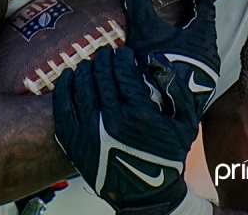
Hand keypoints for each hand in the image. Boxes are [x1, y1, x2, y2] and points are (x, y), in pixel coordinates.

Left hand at [54, 46, 197, 214]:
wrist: (147, 193)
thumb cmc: (167, 155)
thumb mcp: (185, 123)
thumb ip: (175, 88)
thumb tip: (155, 58)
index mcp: (139, 113)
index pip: (123, 71)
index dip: (121, 57)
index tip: (122, 53)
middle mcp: (112, 120)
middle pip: (100, 75)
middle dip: (102, 59)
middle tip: (105, 53)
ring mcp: (90, 131)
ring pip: (80, 86)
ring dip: (84, 69)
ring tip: (89, 64)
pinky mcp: (74, 142)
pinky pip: (62, 106)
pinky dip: (63, 87)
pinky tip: (68, 77)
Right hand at [124, 0, 219, 118]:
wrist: (169, 106)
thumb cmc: (161, 63)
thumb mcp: (145, 29)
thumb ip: (140, 4)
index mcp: (203, 32)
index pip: (205, 4)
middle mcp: (212, 50)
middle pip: (204, 27)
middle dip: (188, 19)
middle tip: (171, 12)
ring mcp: (208, 71)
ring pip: (199, 48)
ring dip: (185, 41)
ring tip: (165, 38)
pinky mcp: (201, 86)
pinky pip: (194, 65)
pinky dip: (182, 58)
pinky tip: (166, 61)